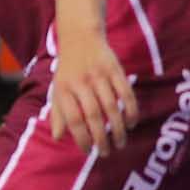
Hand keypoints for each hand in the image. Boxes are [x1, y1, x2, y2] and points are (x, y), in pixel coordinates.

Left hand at [44, 29, 137, 153]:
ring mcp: (98, 75)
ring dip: (118, 128)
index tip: (88, 151)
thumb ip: (58, 113)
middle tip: (107, 152)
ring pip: (111, 106)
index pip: (73, 119)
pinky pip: (126, 93)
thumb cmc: (68, 70)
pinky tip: (132, 123)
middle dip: (101, 137)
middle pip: (93, 115)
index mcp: (64, 90)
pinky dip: (130, 110)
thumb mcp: (57, 89)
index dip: (81, 138)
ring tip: (121, 142)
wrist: (79, 37)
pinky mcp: (114, 69)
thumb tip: (57, 138)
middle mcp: (80, 83)